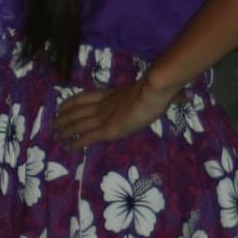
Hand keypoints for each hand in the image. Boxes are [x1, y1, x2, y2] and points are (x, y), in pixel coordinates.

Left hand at [53, 75, 180, 149]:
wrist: (154, 91)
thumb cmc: (157, 90)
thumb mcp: (159, 92)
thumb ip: (168, 96)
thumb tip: (185, 97)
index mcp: (113, 94)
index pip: (86, 97)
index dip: (72, 102)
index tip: (62, 106)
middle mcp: (103, 105)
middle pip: (77, 111)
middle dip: (64, 118)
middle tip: (53, 124)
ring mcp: (104, 117)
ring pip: (78, 124)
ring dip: (65, 130)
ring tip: (54, 136)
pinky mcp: (107, 130)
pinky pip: (87, 137)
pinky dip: (76, 143)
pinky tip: (68, 148)